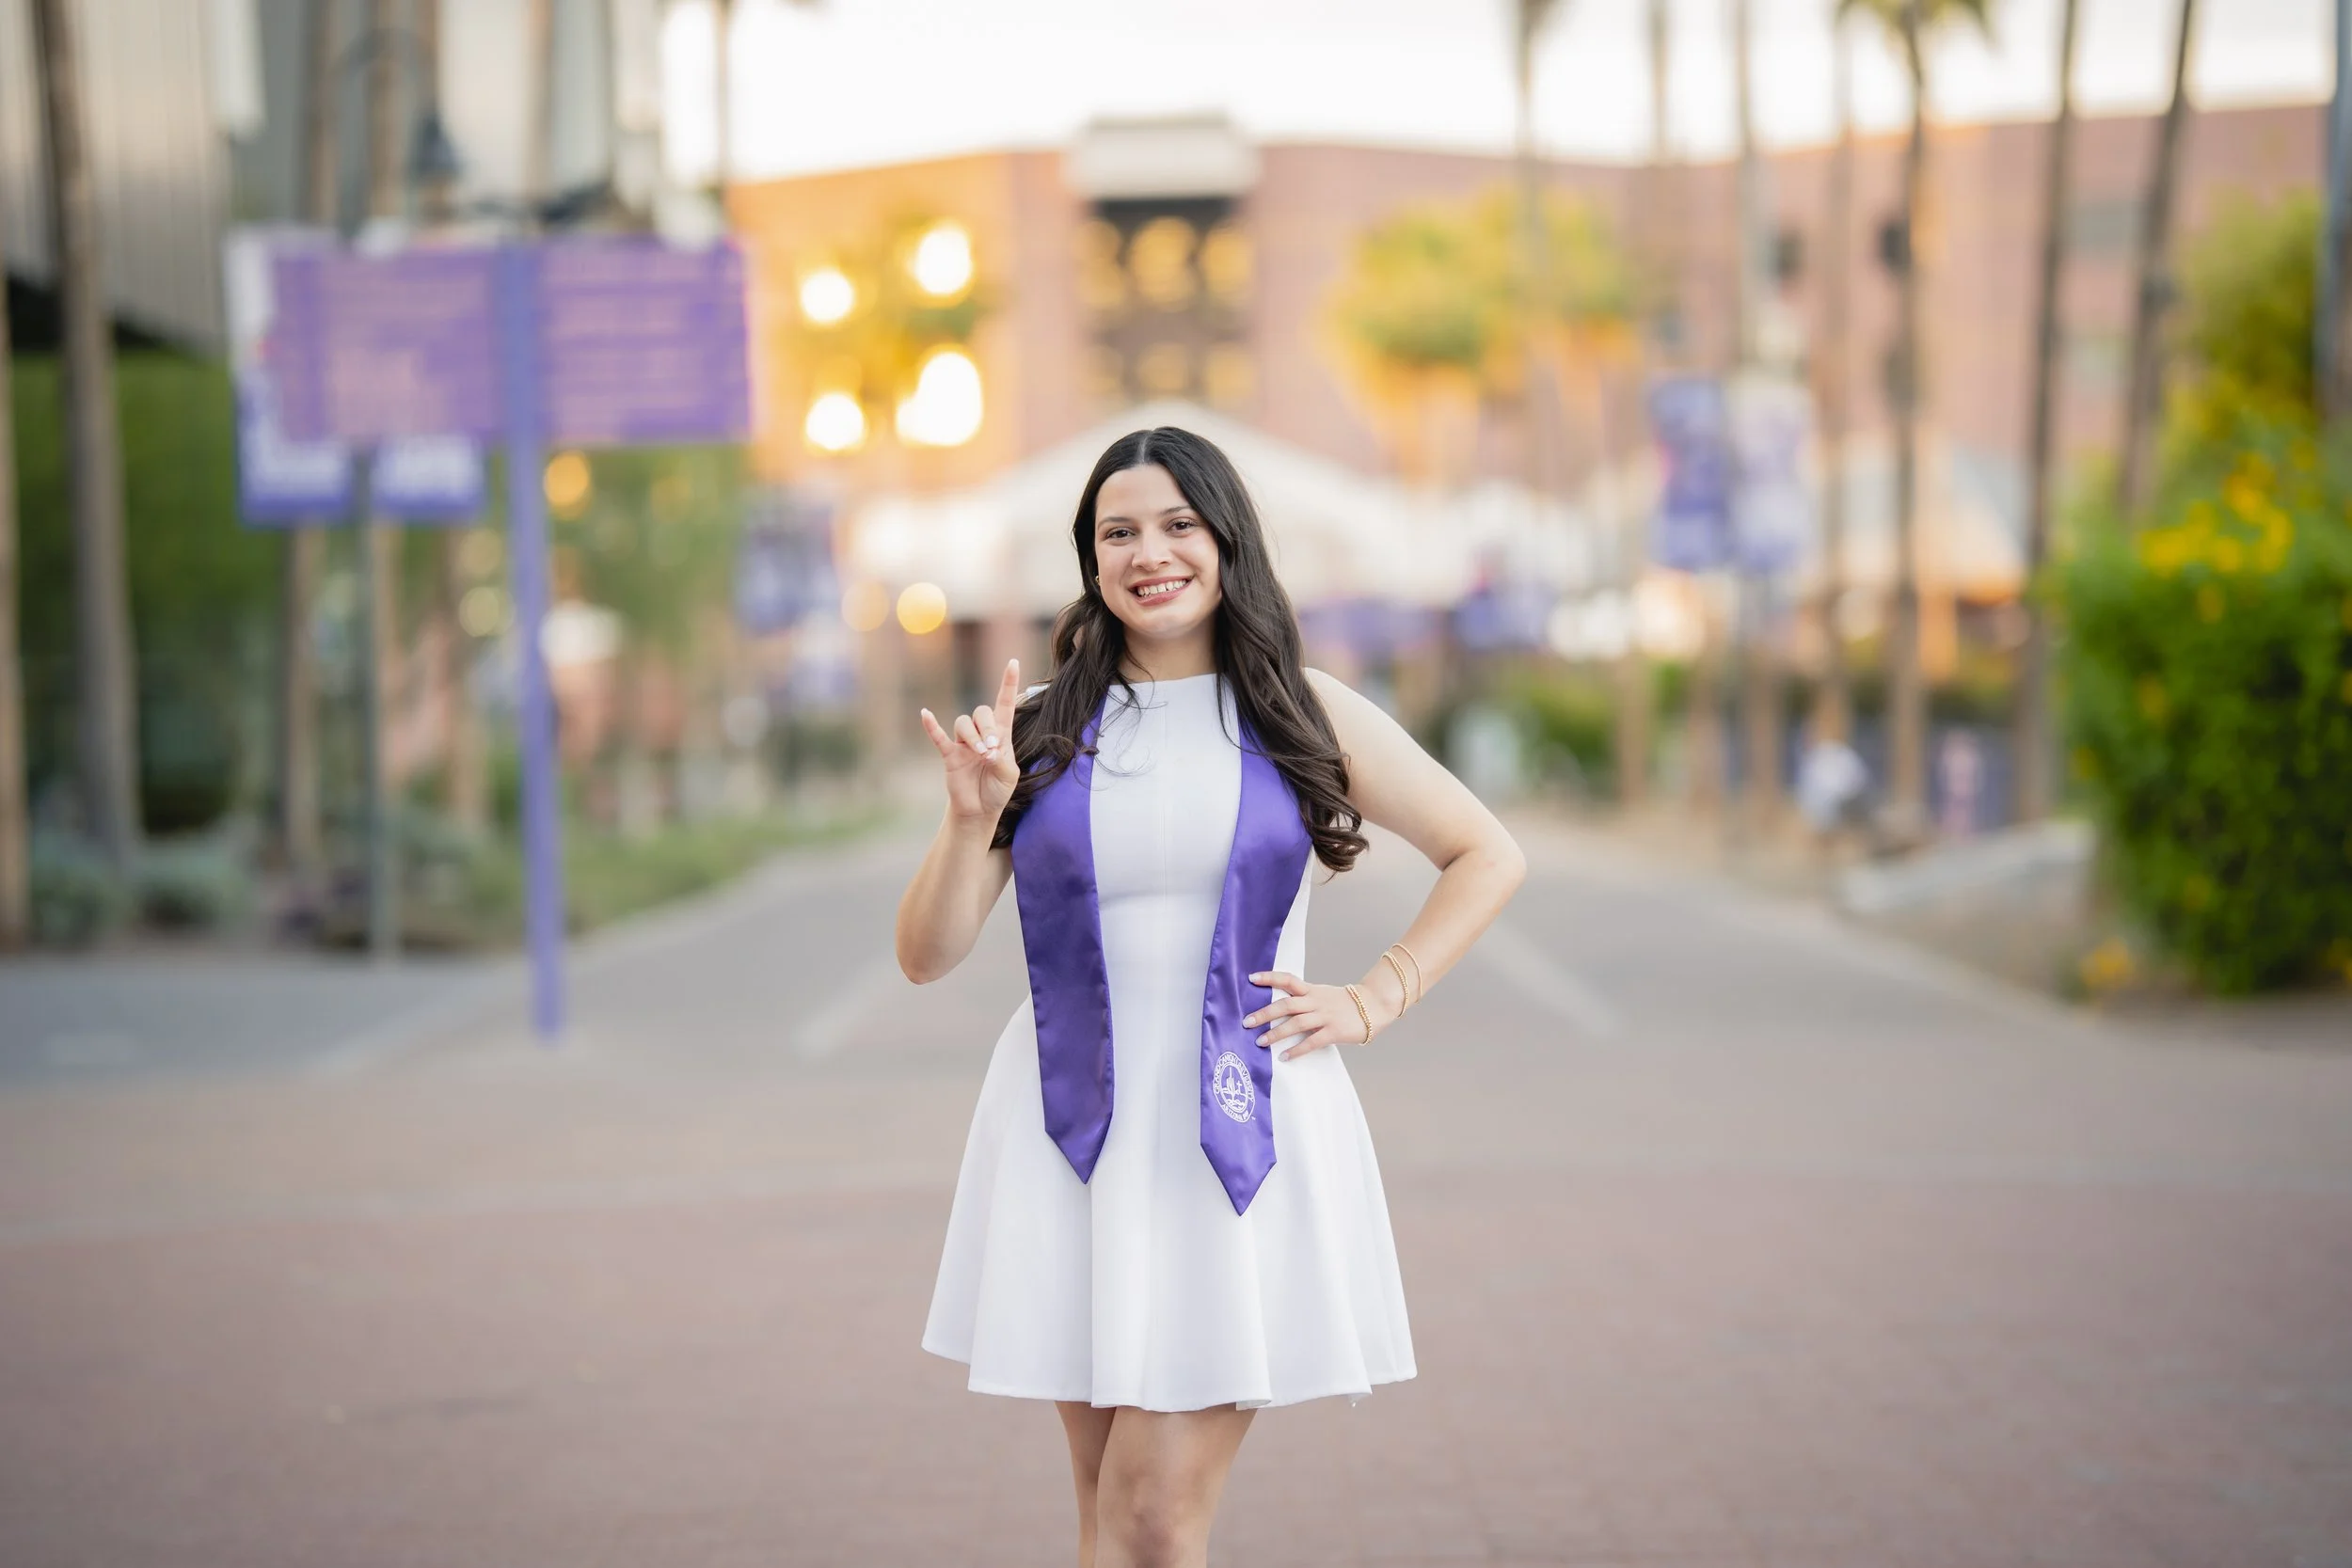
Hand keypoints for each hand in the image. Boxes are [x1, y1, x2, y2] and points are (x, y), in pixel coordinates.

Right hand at [919, 657, 1021, 826]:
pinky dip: (932, 726)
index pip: (1005, 704)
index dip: (1008, 684)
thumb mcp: (1008, 775)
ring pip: (963, 723)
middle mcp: (982, 734)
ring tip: (980, 754)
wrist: (980, 810)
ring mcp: (964, 743)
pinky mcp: (949, 755)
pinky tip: (925, 714)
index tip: (1013, 663)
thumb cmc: (997, 790)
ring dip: (973, 736)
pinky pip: (938, 736)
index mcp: (1001, 735)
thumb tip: (987, 749)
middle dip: (988, 728)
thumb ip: (1001, 759)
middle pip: (982, 712)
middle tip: (991, 750)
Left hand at [1243, 970, 1395, 1060]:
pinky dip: (1297, 1050)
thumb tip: (1281, 1008)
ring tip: (1260, 1042)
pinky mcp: (1334, 1031)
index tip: (1251, 978)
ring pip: (1296, 1023)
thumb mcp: (1324, 994)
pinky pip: (1312, 1041)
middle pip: (1286, 1004)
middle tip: (1246, 1022)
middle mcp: (1316, 1001)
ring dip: (1276, 1033)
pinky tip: (1285, 1057)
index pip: (1288, 980)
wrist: (1374, 1005)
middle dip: (1265, 1013)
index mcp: (1312, 991)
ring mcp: (1325, 1016)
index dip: (1270, 978)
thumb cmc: (1346, 1003)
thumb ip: (1305, 999)